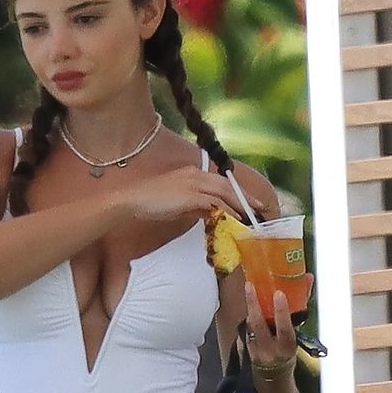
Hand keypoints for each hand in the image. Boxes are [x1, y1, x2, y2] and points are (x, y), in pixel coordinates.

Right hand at [109, 164, 255, 228]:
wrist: (131, 200)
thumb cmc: (149, 202)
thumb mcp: (178, 204)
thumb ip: (196, 206)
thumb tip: (213, 215)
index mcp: (193, 173)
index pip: (221, 181)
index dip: (238, 191)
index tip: (250, 201)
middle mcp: (195, 174)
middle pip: (227, 185)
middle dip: (245, 197)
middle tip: (260, 208)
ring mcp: (193, 183)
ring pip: (224, 193)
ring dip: (240, 205)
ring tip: (252, 217)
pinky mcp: (190, 195)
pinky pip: (214, 203)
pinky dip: (227, 212)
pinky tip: (235, 220)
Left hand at [246, 285, 298, 377]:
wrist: (274, 373)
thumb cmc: (288, 347)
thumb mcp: (297, 332)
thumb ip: (300, 308)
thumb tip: (308, 278)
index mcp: (286, 346)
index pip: (284, 329)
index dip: (281, 312)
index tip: (279, 294)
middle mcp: (269, 348)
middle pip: (258, 325)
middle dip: (254, 304)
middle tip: (250, 285)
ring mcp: (254, 348)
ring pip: (248, 325)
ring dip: (249, 306)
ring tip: (249, 287)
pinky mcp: (244, 347)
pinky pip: (244, 328)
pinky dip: (247, 314)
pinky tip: (248, 300)